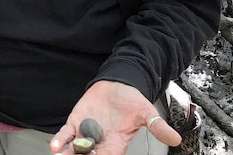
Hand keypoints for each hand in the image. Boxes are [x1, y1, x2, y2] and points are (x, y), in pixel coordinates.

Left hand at [49, 81, 180, 154]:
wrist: (118, 83)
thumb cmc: (132, 101)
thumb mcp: (147, 113)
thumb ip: (158, 127)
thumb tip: (177, 139)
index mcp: (116, 145)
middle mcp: (99, 143)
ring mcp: (85, 134)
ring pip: (74, 151)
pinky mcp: (75, 123)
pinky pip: (66, 135)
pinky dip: (60, 141)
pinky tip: (56, 146)